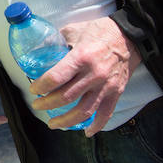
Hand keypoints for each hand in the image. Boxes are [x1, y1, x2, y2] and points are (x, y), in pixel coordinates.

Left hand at [30, 16, 140, 136]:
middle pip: (66, 98)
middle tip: (37, 105)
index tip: (33, 90)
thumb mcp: (73, 30)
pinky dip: (96, 126)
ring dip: (66, 121)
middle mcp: (94, 74)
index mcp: (81, 57)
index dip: (41, 87)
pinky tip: (86, 132)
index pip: (56, 78)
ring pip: (84, 112)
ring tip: (53, 123)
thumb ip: (55, 40)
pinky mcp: (116, 92)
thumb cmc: (99, 31)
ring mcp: (106, 86)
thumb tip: (37, 49)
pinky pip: (105, 114)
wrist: (129, 36)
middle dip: (47, 104)